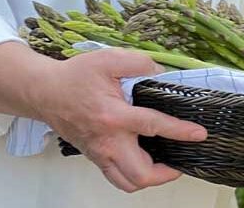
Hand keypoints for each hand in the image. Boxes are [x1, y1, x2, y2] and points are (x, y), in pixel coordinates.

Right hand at [32, 48, 206, 192]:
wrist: (45, 92)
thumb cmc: (75, 76)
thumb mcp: (109, 59)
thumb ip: (139, 62)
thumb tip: (161, 71)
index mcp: (114, 116)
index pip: (153, 127)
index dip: (180, 131)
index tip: (198, 134)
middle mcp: (107, 141)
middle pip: (141, 174)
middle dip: (167, 173)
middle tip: (181, 159)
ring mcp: (100, 153)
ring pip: (129, 183)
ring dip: (150, 178)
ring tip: (165, 163)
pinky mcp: (95, 157)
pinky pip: (117, 178)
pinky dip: (135, 175)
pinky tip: (146, 159)